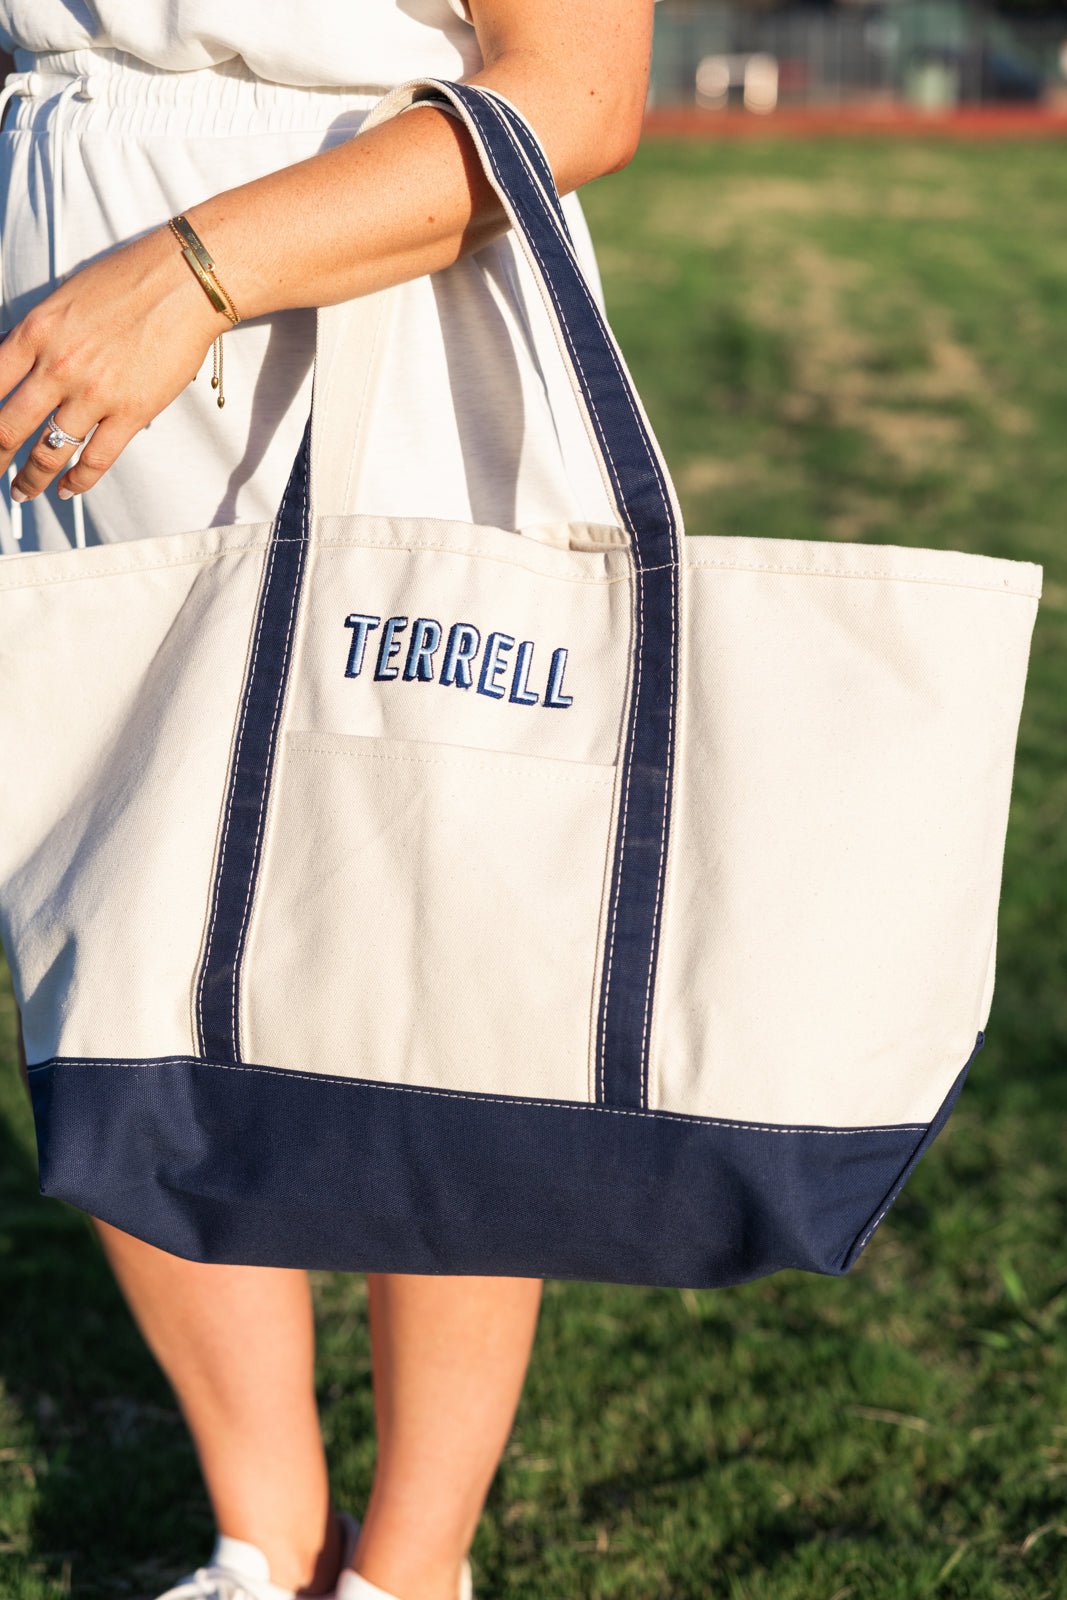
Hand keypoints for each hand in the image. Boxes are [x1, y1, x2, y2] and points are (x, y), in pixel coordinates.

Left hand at [0, 226, 228, 503]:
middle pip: (7, 428)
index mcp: (35, 333)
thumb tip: (14, 371)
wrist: (184, 282)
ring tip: (23, 492)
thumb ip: (36, 338)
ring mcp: (94, 394)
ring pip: (49, 452)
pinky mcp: (131, 413)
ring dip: (30, 479)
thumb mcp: (63, 301)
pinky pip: (95, 459)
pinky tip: (67, 490)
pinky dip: (77, 481)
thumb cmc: (126, 281)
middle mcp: (58, 367)